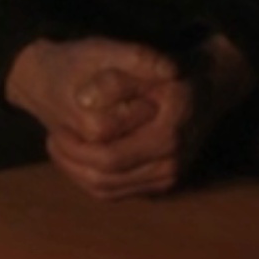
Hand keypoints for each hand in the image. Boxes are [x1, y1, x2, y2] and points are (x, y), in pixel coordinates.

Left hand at [6, 35, 253, 200]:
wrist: (207, 89)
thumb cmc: (166, 74)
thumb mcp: (142, 65)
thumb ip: (114, 80)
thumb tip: (83, 100)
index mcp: (167, 133)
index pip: (109, 157)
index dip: (75, 147)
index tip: (56, 126)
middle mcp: (171, 161)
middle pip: (105, 178)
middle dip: (70, 161)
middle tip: (52, 139)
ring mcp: (169, 177)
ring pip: (107, 190)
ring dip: (76, 172)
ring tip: (60, 148)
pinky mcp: (162, 184)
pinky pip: (116, 193)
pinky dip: (90, 180)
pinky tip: (77, 159)